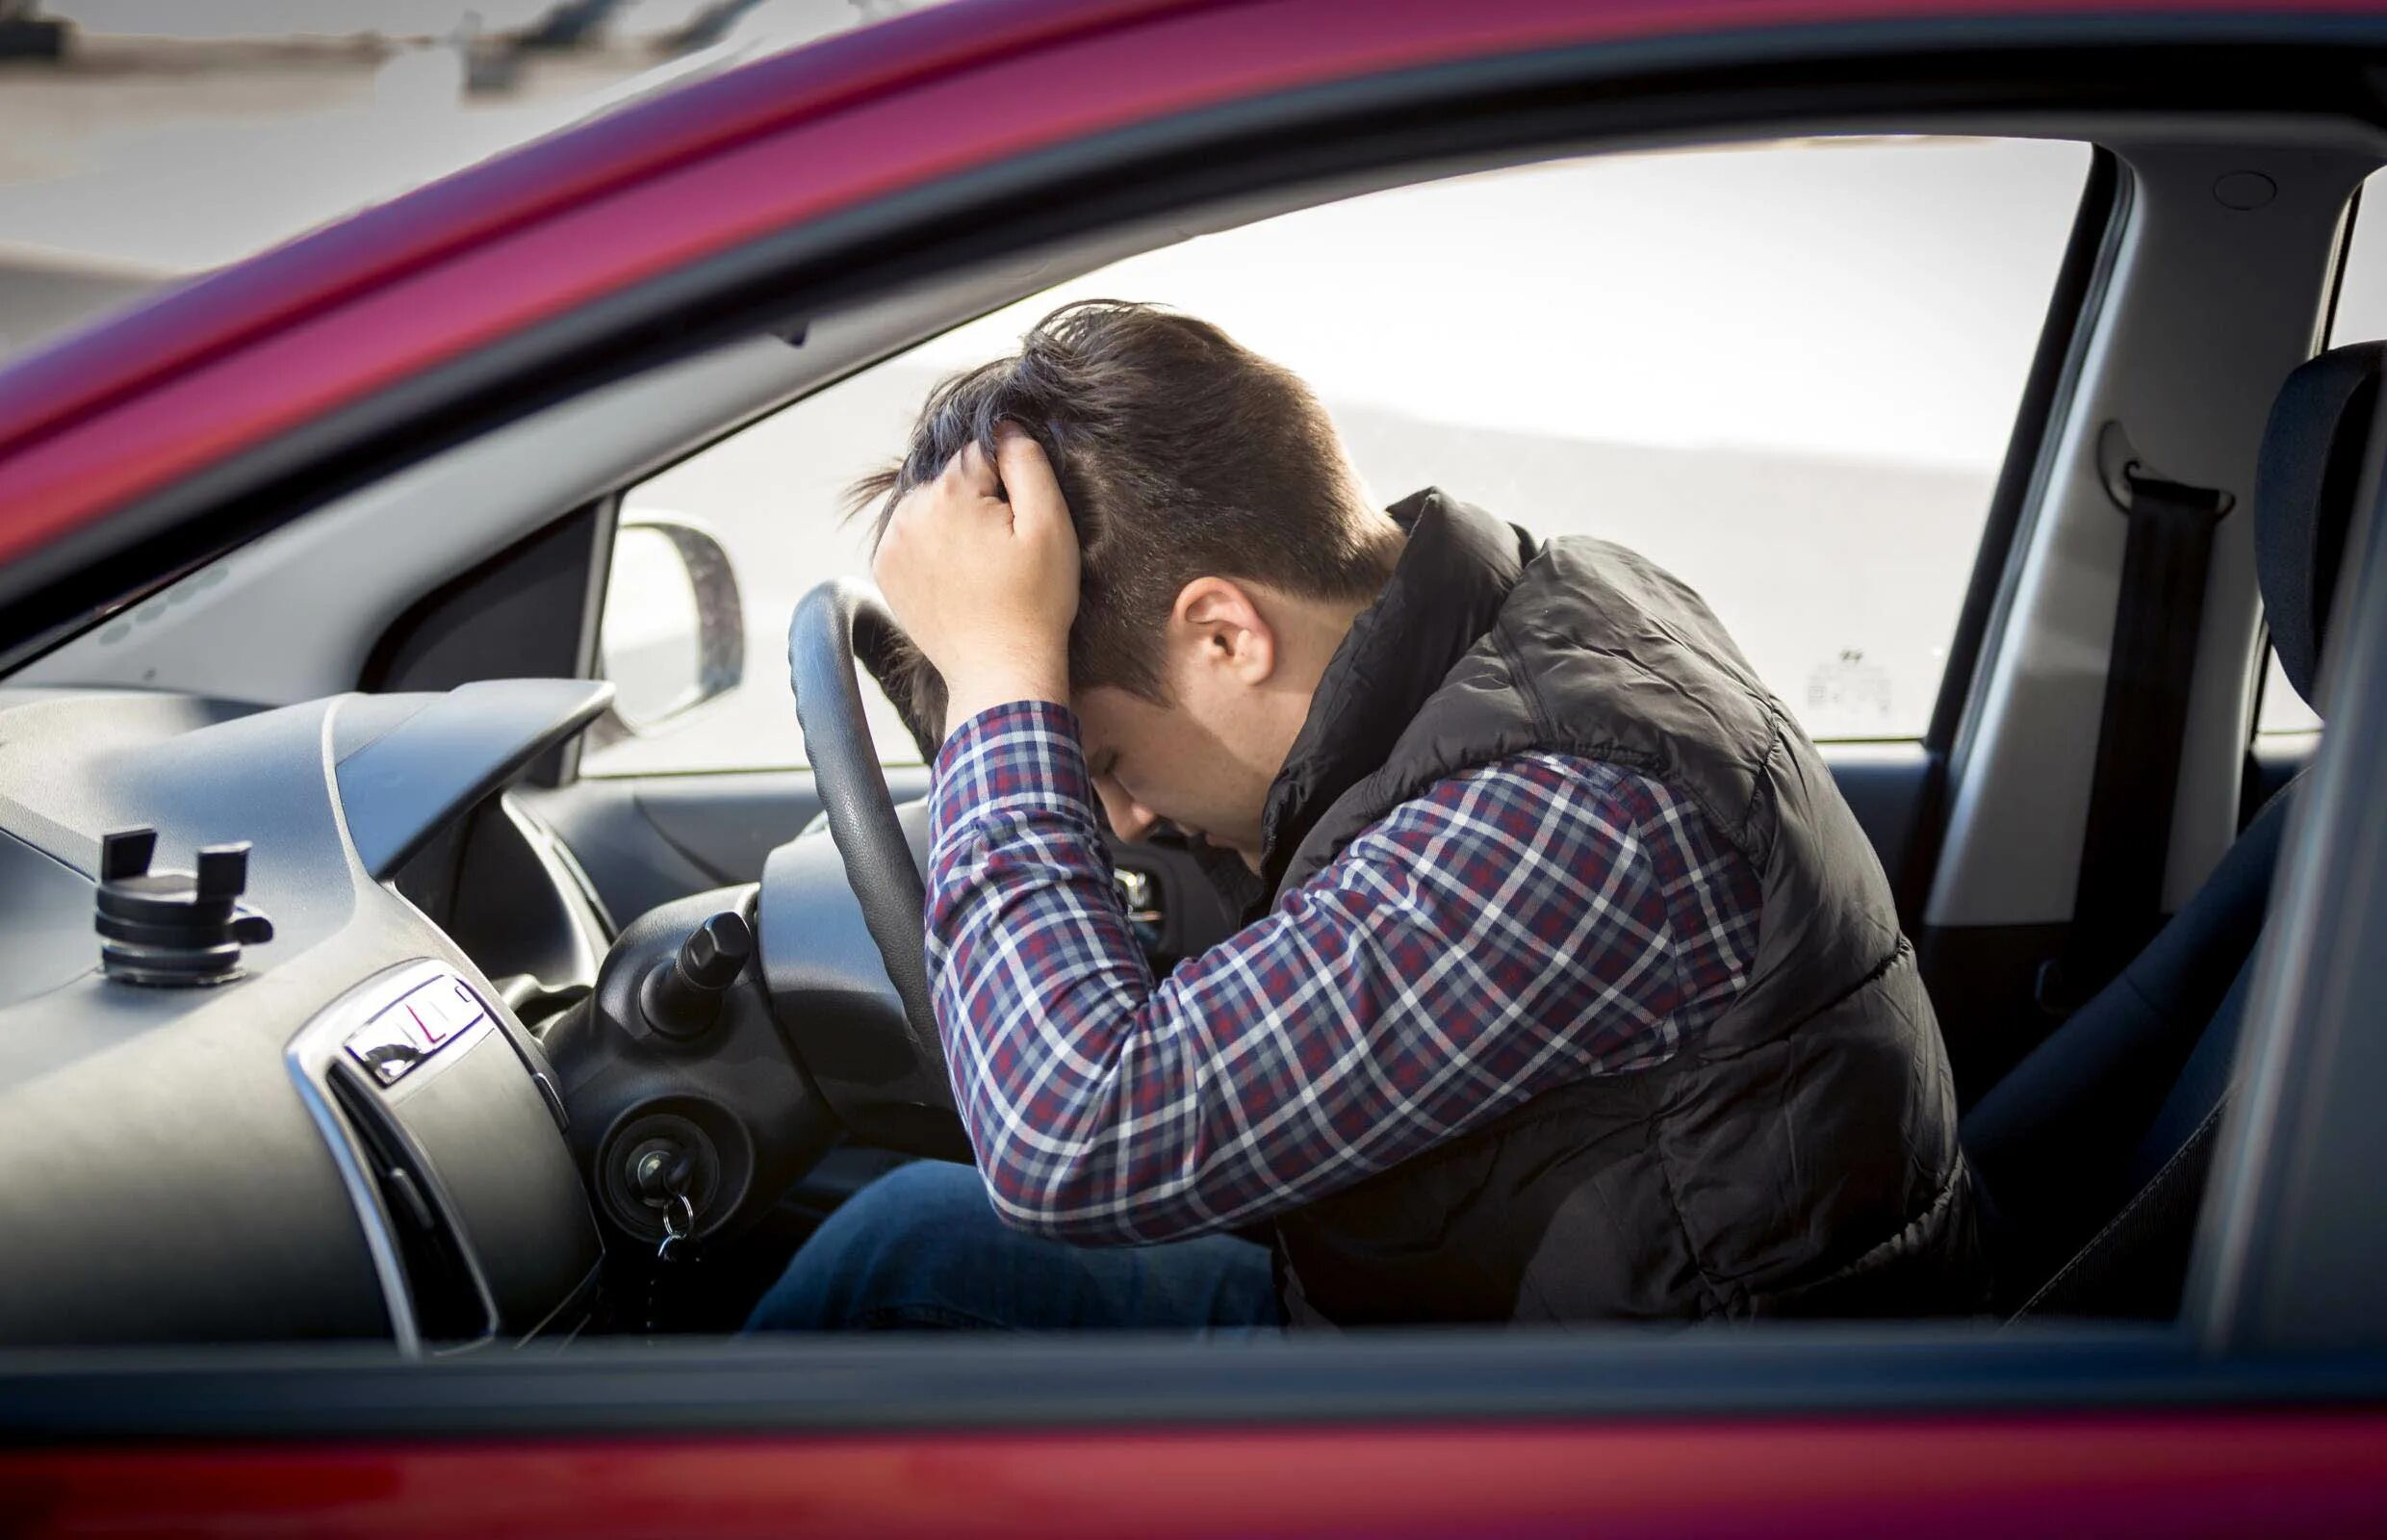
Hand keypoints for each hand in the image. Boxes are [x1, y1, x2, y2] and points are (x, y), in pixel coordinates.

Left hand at [871, 425, 1079, 733]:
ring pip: (930, 507)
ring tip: (981, 568)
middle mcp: (908, 512)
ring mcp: (891, 544)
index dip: (1011, 485)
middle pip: (952, 481)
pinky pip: (912, 537)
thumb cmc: (1034, 604)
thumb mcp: (1050, 526)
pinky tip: (958, 578)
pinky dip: (933, 547)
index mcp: (948, 494)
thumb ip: (1028, 464)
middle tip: (1003, 553)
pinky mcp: (886, 571)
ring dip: (953, 523)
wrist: (1000, 671)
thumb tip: (1005, 426)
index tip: (1020, 528)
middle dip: (979, 503)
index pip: (983, 454)